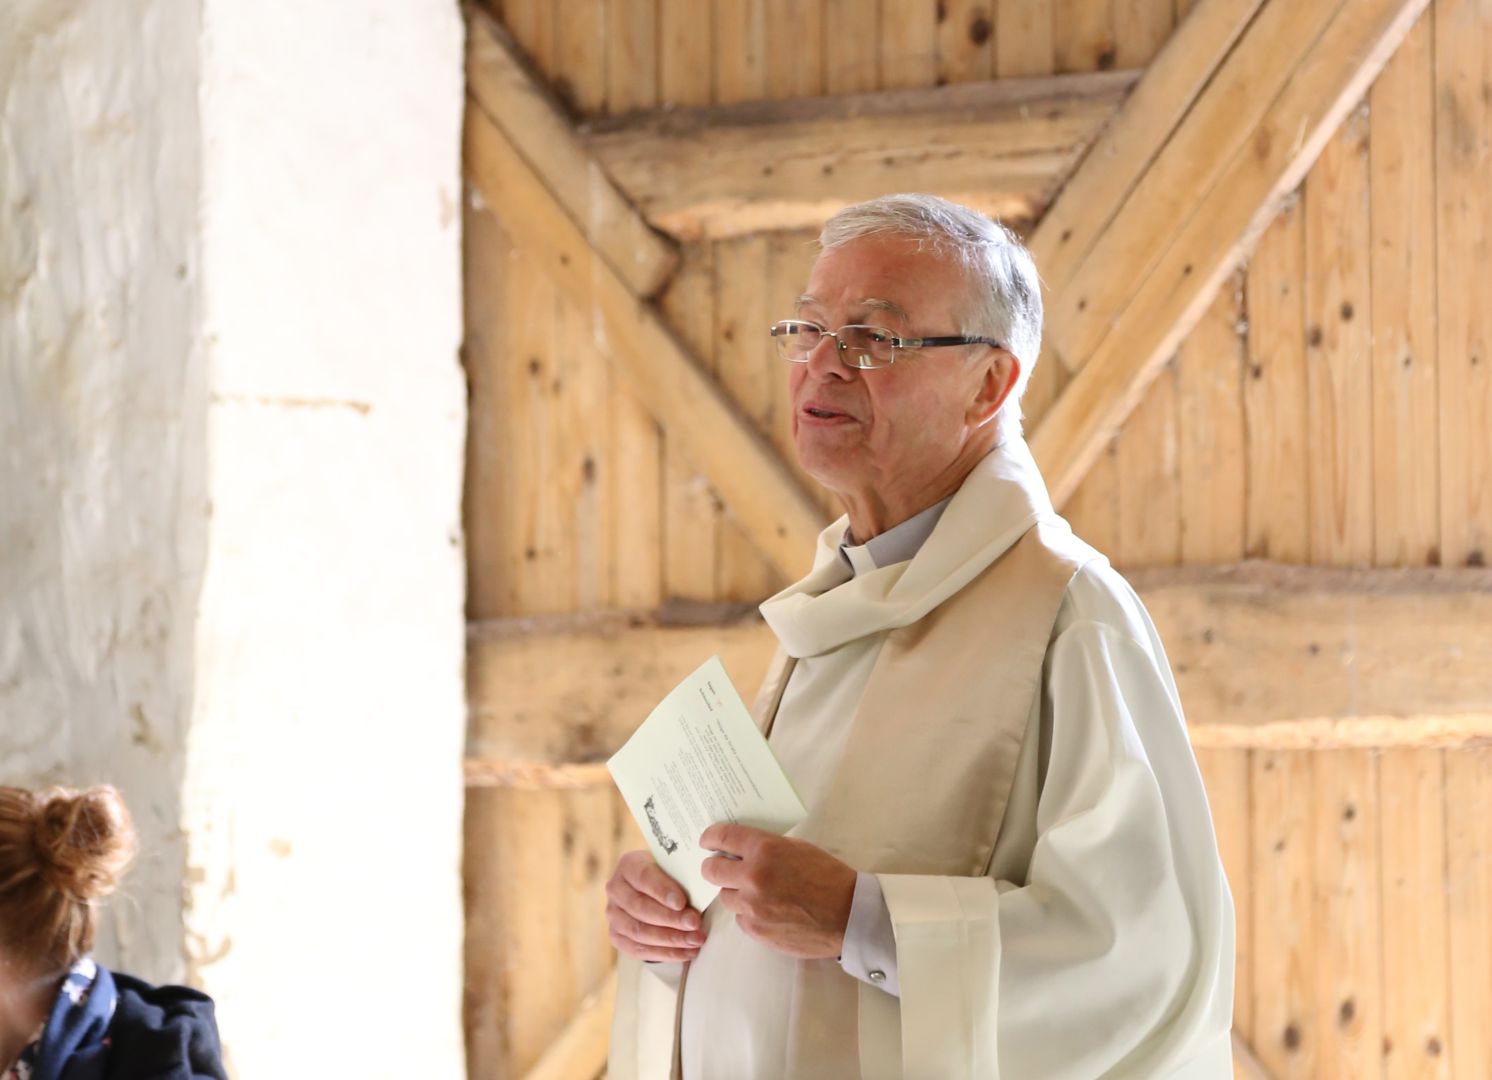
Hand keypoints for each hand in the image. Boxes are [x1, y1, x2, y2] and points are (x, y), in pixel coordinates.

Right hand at [605, 850, 707, 961]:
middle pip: (640, 907)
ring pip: (639, 931)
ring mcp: (614, 915)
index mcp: (629, 865)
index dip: (662, 891)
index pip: (643, 877)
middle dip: (671, 919)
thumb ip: (682, 877)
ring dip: (671, 939)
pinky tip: (687, 952)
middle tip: (694, 923)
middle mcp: (616, 889)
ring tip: (696, 940)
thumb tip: (701, 894)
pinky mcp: (617, 937)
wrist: (653, 891)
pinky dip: (667, 953)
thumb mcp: (673, 869)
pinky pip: (640, 950)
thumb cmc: (668, 877)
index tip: (682, 902)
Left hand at [699, 823, 856, 959]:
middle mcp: (752, 877)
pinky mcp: (756, 930)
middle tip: (720, 867)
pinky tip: (769, 911)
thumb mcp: (797, 849)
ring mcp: (752, 906)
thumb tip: (740, 849)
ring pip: (725, 896)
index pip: (723, 837)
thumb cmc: (828, 877)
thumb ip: (766, 848)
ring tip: (756, 893)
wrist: (848, 915)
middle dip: (713, 867)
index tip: (706, 840)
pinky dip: (749, 914)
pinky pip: (740, 918)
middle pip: (711, 870)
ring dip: (735, 892)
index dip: (710, 837)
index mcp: (764, 850)